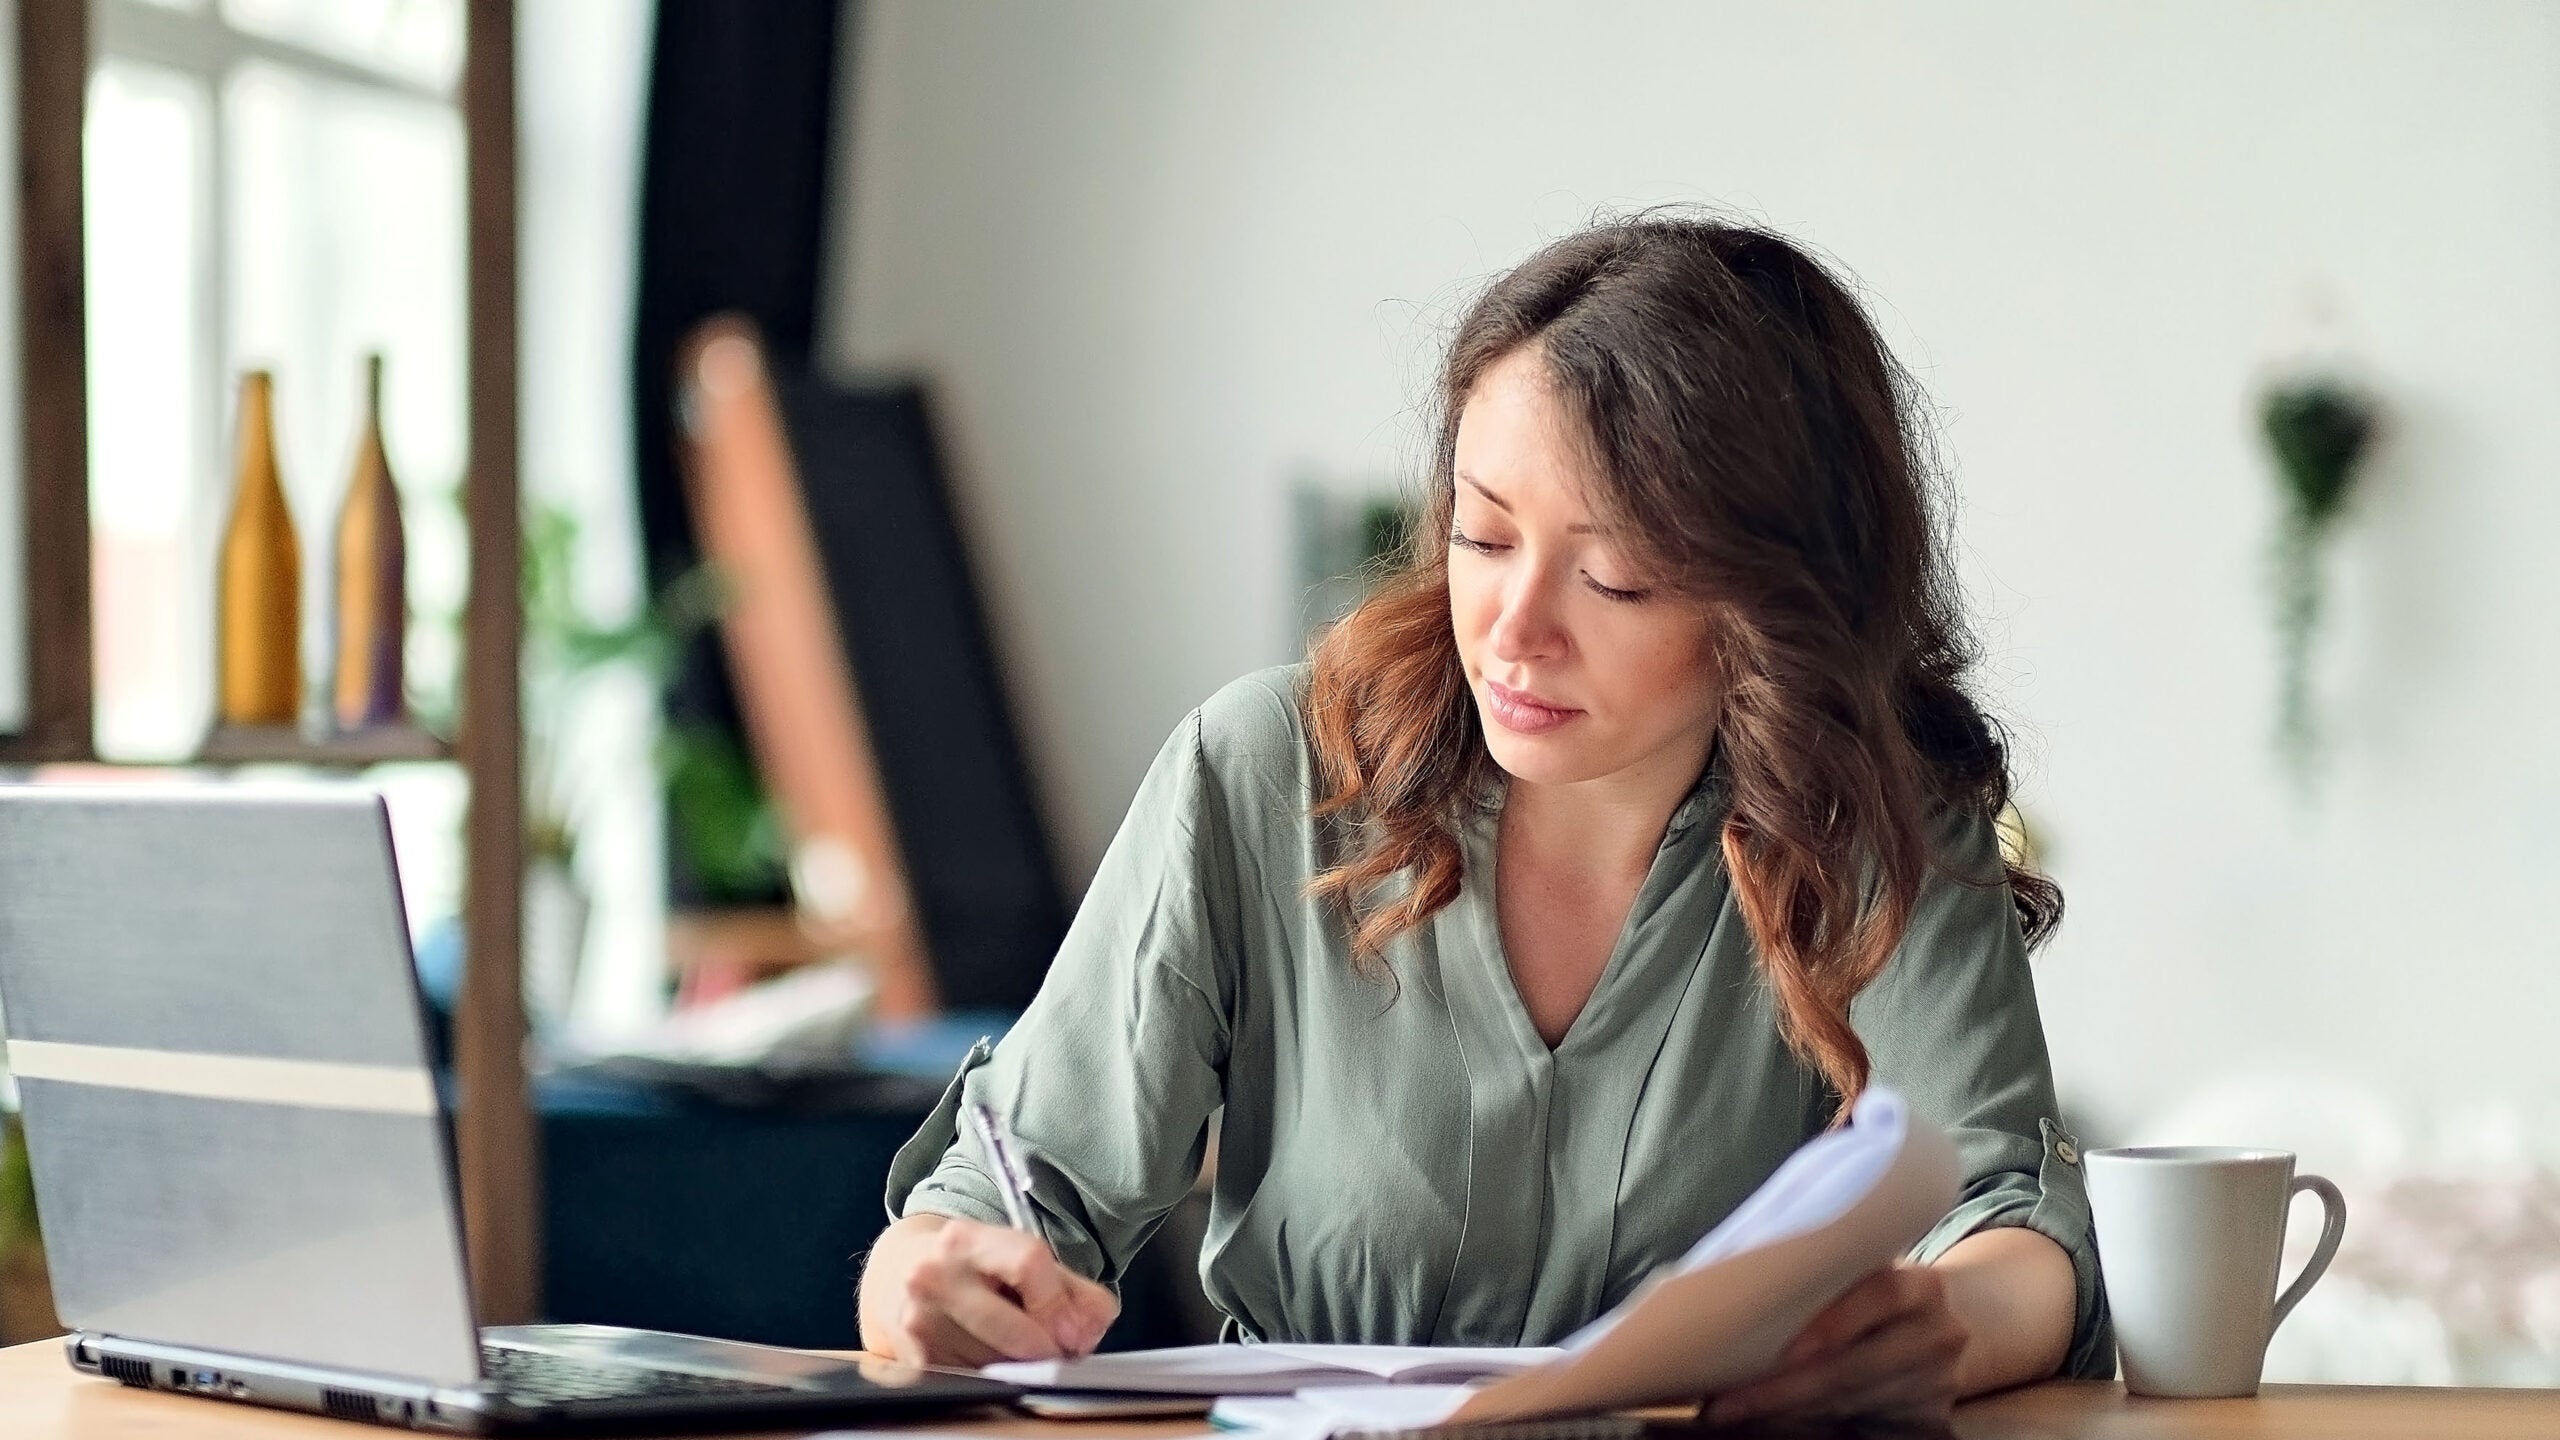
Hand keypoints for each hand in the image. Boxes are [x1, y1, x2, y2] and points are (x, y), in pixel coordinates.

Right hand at [859, 1214, 1119, 1365]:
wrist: (898, 1272)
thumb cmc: (973, 1266)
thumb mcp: (1018, 1255)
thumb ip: (1071, 1288)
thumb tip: (1087, 1330)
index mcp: (966, 1239)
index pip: (1028, 1263)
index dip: (1060, 1303)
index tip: (1074, 1331)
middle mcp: (934, 1276)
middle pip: (1016, 1330)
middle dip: (1047, 1348)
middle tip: (1058, 1351)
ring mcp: (920, 1323)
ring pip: (998, 1364)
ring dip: (1021, 1366)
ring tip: (1016, 1346)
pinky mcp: (914, 1362)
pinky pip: (975, 1381)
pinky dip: (994, 1376)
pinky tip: (990, 1357)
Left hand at [1704, 1262, 1967, 1426]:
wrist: (1943, 1325)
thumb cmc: (1877, 1290)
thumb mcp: (1868, 1270)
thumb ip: (1827, 1273)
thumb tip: (1733, 1286)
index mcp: (1922, 1287)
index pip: (1880, 1295)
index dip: (1833, 1322)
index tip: (1782, 1348)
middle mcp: (1937, 1336)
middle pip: (1853, 1368)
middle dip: (1781, 1388)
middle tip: (1724, 1402)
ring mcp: (1936, 1384)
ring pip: (1849, 1406)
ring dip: (1786, 1411)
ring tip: (1734, 1410)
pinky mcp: (1928, 1419)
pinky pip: (1859, 1427)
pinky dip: (1811, 1424)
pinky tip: (1773, 1420)